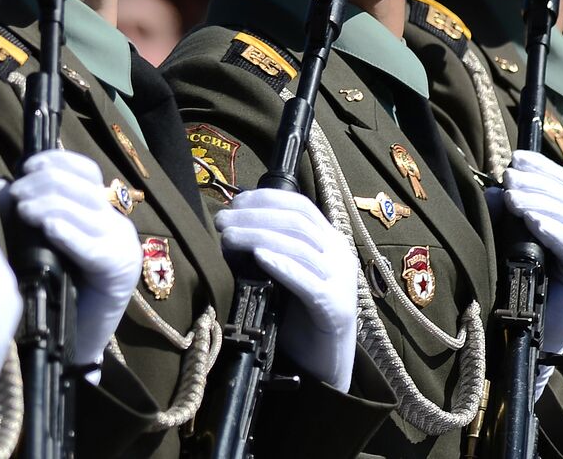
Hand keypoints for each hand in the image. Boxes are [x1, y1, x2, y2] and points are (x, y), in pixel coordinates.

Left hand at [9, 151, 140, 366]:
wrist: (76, 342)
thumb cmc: (53, 292)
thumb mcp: (36, 246)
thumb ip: (25, 216)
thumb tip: (1, 185)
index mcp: (98, 211)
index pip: (85, 170)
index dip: (57, 161)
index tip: (25, 166)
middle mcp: (114, 221)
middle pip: (82, 186)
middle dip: (44, 184)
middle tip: (16, 195)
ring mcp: (120, 244)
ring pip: (85, 209)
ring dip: (50, 205)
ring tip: (23, 211)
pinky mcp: (119, 268)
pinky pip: (93, 245)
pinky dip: (69, 233)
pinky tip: (48, 229)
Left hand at [215, 189, 357, 390]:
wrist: (325, 363)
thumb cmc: (299, 319)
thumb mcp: (286, 277)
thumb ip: (272, 252)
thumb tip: (230, 230)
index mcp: (329, 241)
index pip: (300, 206)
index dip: (267, 199)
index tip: (235, 202)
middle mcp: (338, 254)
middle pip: (296, 221)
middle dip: (255, 216)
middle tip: (222, 220)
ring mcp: (340, 279)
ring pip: (299, 246)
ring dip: (259, 236)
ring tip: (229, 237)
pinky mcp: (334, 307)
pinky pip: (307, 281)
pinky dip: (282, 265)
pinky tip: (259, 257)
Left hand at [501, 151, 562, 358]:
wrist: (532, 340)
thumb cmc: (521, 290)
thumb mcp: (512, 243)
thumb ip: (508, 216)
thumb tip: (495, 191)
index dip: (544, 169)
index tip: (517, 159)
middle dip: (536, 184)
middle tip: (508, 178)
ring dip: (539, 204)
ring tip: (513, 198)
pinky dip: (554, 233)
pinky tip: (535, 224)